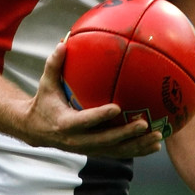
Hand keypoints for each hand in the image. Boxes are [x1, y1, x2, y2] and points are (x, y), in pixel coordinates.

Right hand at [23, 44, 163, 158]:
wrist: (37, 130)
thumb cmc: (45, 101)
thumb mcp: (45, 83)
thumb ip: (54, 64)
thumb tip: (64, 41)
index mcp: (66, 123)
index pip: (85, 121)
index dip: (100, 116)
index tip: (117, 108)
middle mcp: (78, 140)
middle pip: (106, 140)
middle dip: (126, 134)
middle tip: (145, 124)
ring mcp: (88, 149)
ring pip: (116, 150)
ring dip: (137, 146)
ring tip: (157, 138)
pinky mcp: (96, 151)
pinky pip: (118, 153)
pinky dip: (136, 150)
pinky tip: (154, 145)